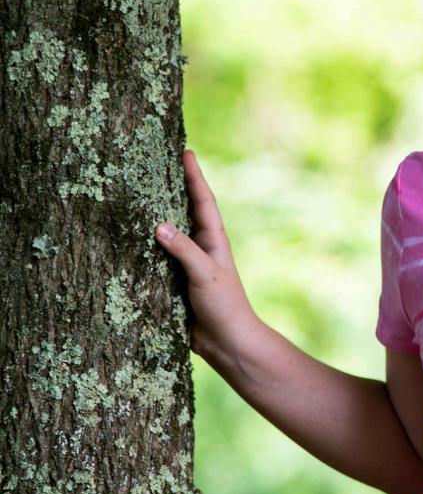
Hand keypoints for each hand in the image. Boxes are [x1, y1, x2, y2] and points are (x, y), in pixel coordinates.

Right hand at [156, 149, 261, 362]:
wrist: (227, 342)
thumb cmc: (224, 305)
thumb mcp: (205, 274)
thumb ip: (184, 250)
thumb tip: (158, 224)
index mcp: (213, 240)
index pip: (202, 200)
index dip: (193, 176)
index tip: (186, 151)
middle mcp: (199, 247)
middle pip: (182, 210)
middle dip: (172, 187)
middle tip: (156, 161)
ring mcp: (185, 264)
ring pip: (167, 233)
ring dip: (154, 214)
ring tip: (136, 191)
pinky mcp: (171, 282)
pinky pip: (153, 258)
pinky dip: (142, 246)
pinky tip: (124, 239)